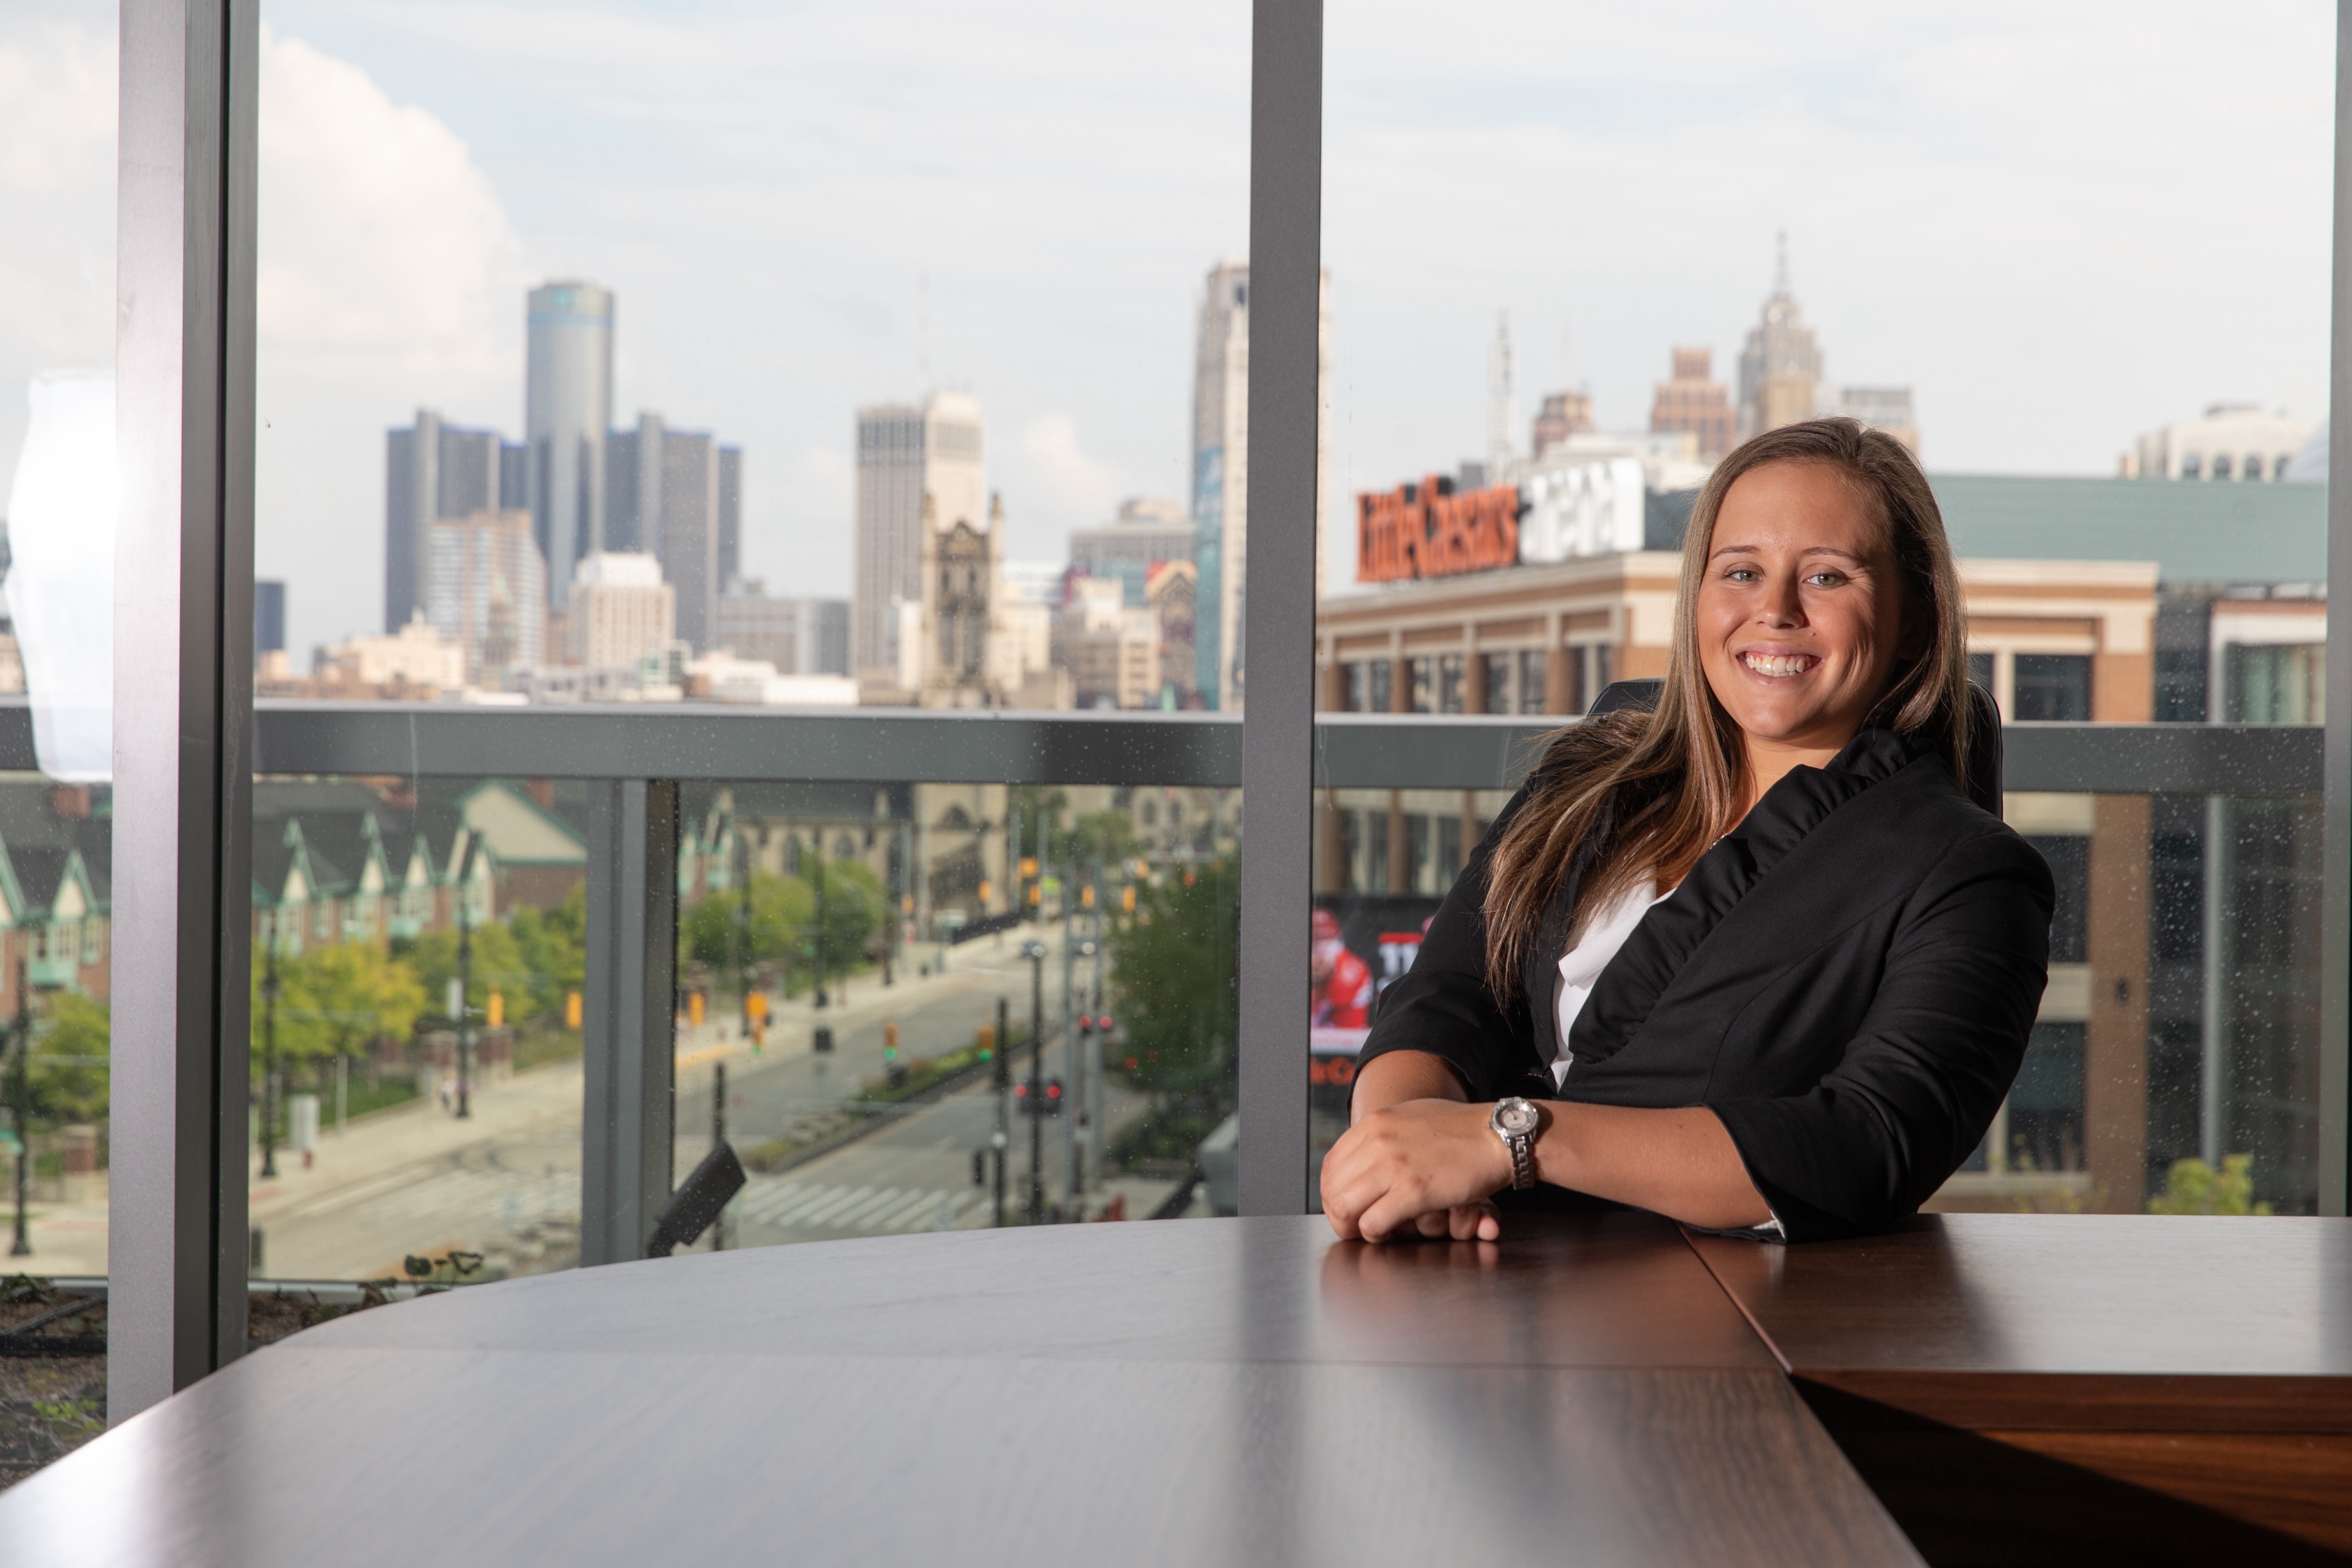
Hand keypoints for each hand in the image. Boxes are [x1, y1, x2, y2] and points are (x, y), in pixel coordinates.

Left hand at [1321, 1099, 1512, 1242]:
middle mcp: (1378, 1141)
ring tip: (1367, 1231)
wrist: (1498, 1134)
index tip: (1345, 1206)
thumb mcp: (1411, 1117)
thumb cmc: (1461, 1129)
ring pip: (1344, 1207)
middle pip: (1332, 1188)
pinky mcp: (1413, 1190)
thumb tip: (1362, 1156)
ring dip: (1352, 1226)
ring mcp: (1394, 1165)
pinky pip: (1372, 1223)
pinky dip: (1374, 1234)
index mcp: (1375, 1123)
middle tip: (1353, 1226)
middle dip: (1339, 1214)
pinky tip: (1388, 1232)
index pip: (1331, 1165)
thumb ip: (1384, 1134)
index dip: (1333, 1192)